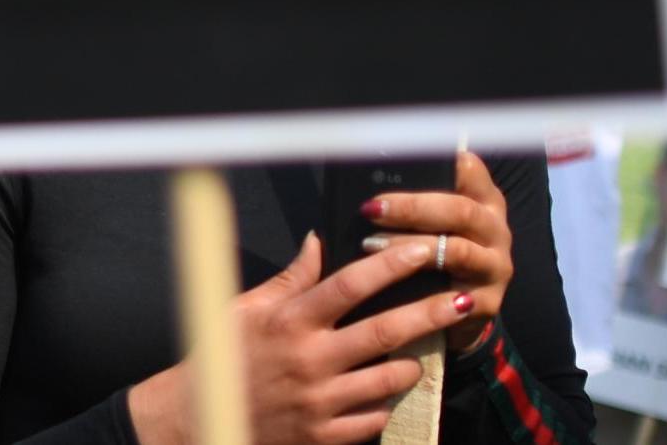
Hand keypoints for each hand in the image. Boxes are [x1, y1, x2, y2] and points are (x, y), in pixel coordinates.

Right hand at [128, 233, 474, 444]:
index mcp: (290, 321)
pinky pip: (375, 417)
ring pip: (390, 378)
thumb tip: (318, 241)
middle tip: (465, 298)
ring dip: (414, 363)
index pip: (350, 285)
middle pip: (386, 331)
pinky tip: (387, 390)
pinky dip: (386, 402)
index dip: (390, 264)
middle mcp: (310, 359)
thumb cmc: (223, 355)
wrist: (201, 417)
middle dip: (432, 312)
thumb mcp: (246, 307)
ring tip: (426, 352)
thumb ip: (290, 278)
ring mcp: (322, 401)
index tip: (422, 249)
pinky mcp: (326, 435)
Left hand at [360, 150, 514, 351]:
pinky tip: (397, 286)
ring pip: (458, 251)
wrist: (454, 309)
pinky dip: (424, 291)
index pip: (470, 169)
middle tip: (372, 209)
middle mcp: (495, 229)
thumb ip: (411, 197)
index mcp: (483, 198)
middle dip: (412, 208)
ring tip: (371, 244)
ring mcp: (496, 265)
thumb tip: (365, 176)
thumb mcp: (428, 218)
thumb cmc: (430, 247)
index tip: (401, 161)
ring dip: (410, 247)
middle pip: (460, 210)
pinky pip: (455, 296)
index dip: (440, 163)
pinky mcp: (489, 301)